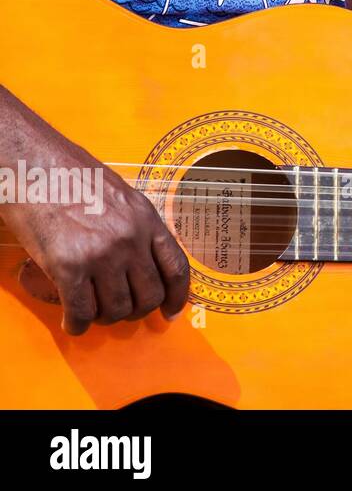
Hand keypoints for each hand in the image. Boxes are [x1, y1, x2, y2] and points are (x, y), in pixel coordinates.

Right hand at [0, 109, 188, 334]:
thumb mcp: (121, 198)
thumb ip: (137, 227)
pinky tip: (73, 322)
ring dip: (105, 317)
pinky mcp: (68, 266)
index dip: (177, 297)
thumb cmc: (73, 178)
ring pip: (116, 309)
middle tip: (120, 309)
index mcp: (146, 219)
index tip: (171, 312)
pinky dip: (78, 324)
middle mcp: (130, 238)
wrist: (35, 167)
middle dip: (135, 311)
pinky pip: (81, 311)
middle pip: (148, 295)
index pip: (176, 268)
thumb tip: (145, 261)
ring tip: (93, 310)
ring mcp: (101, 254)